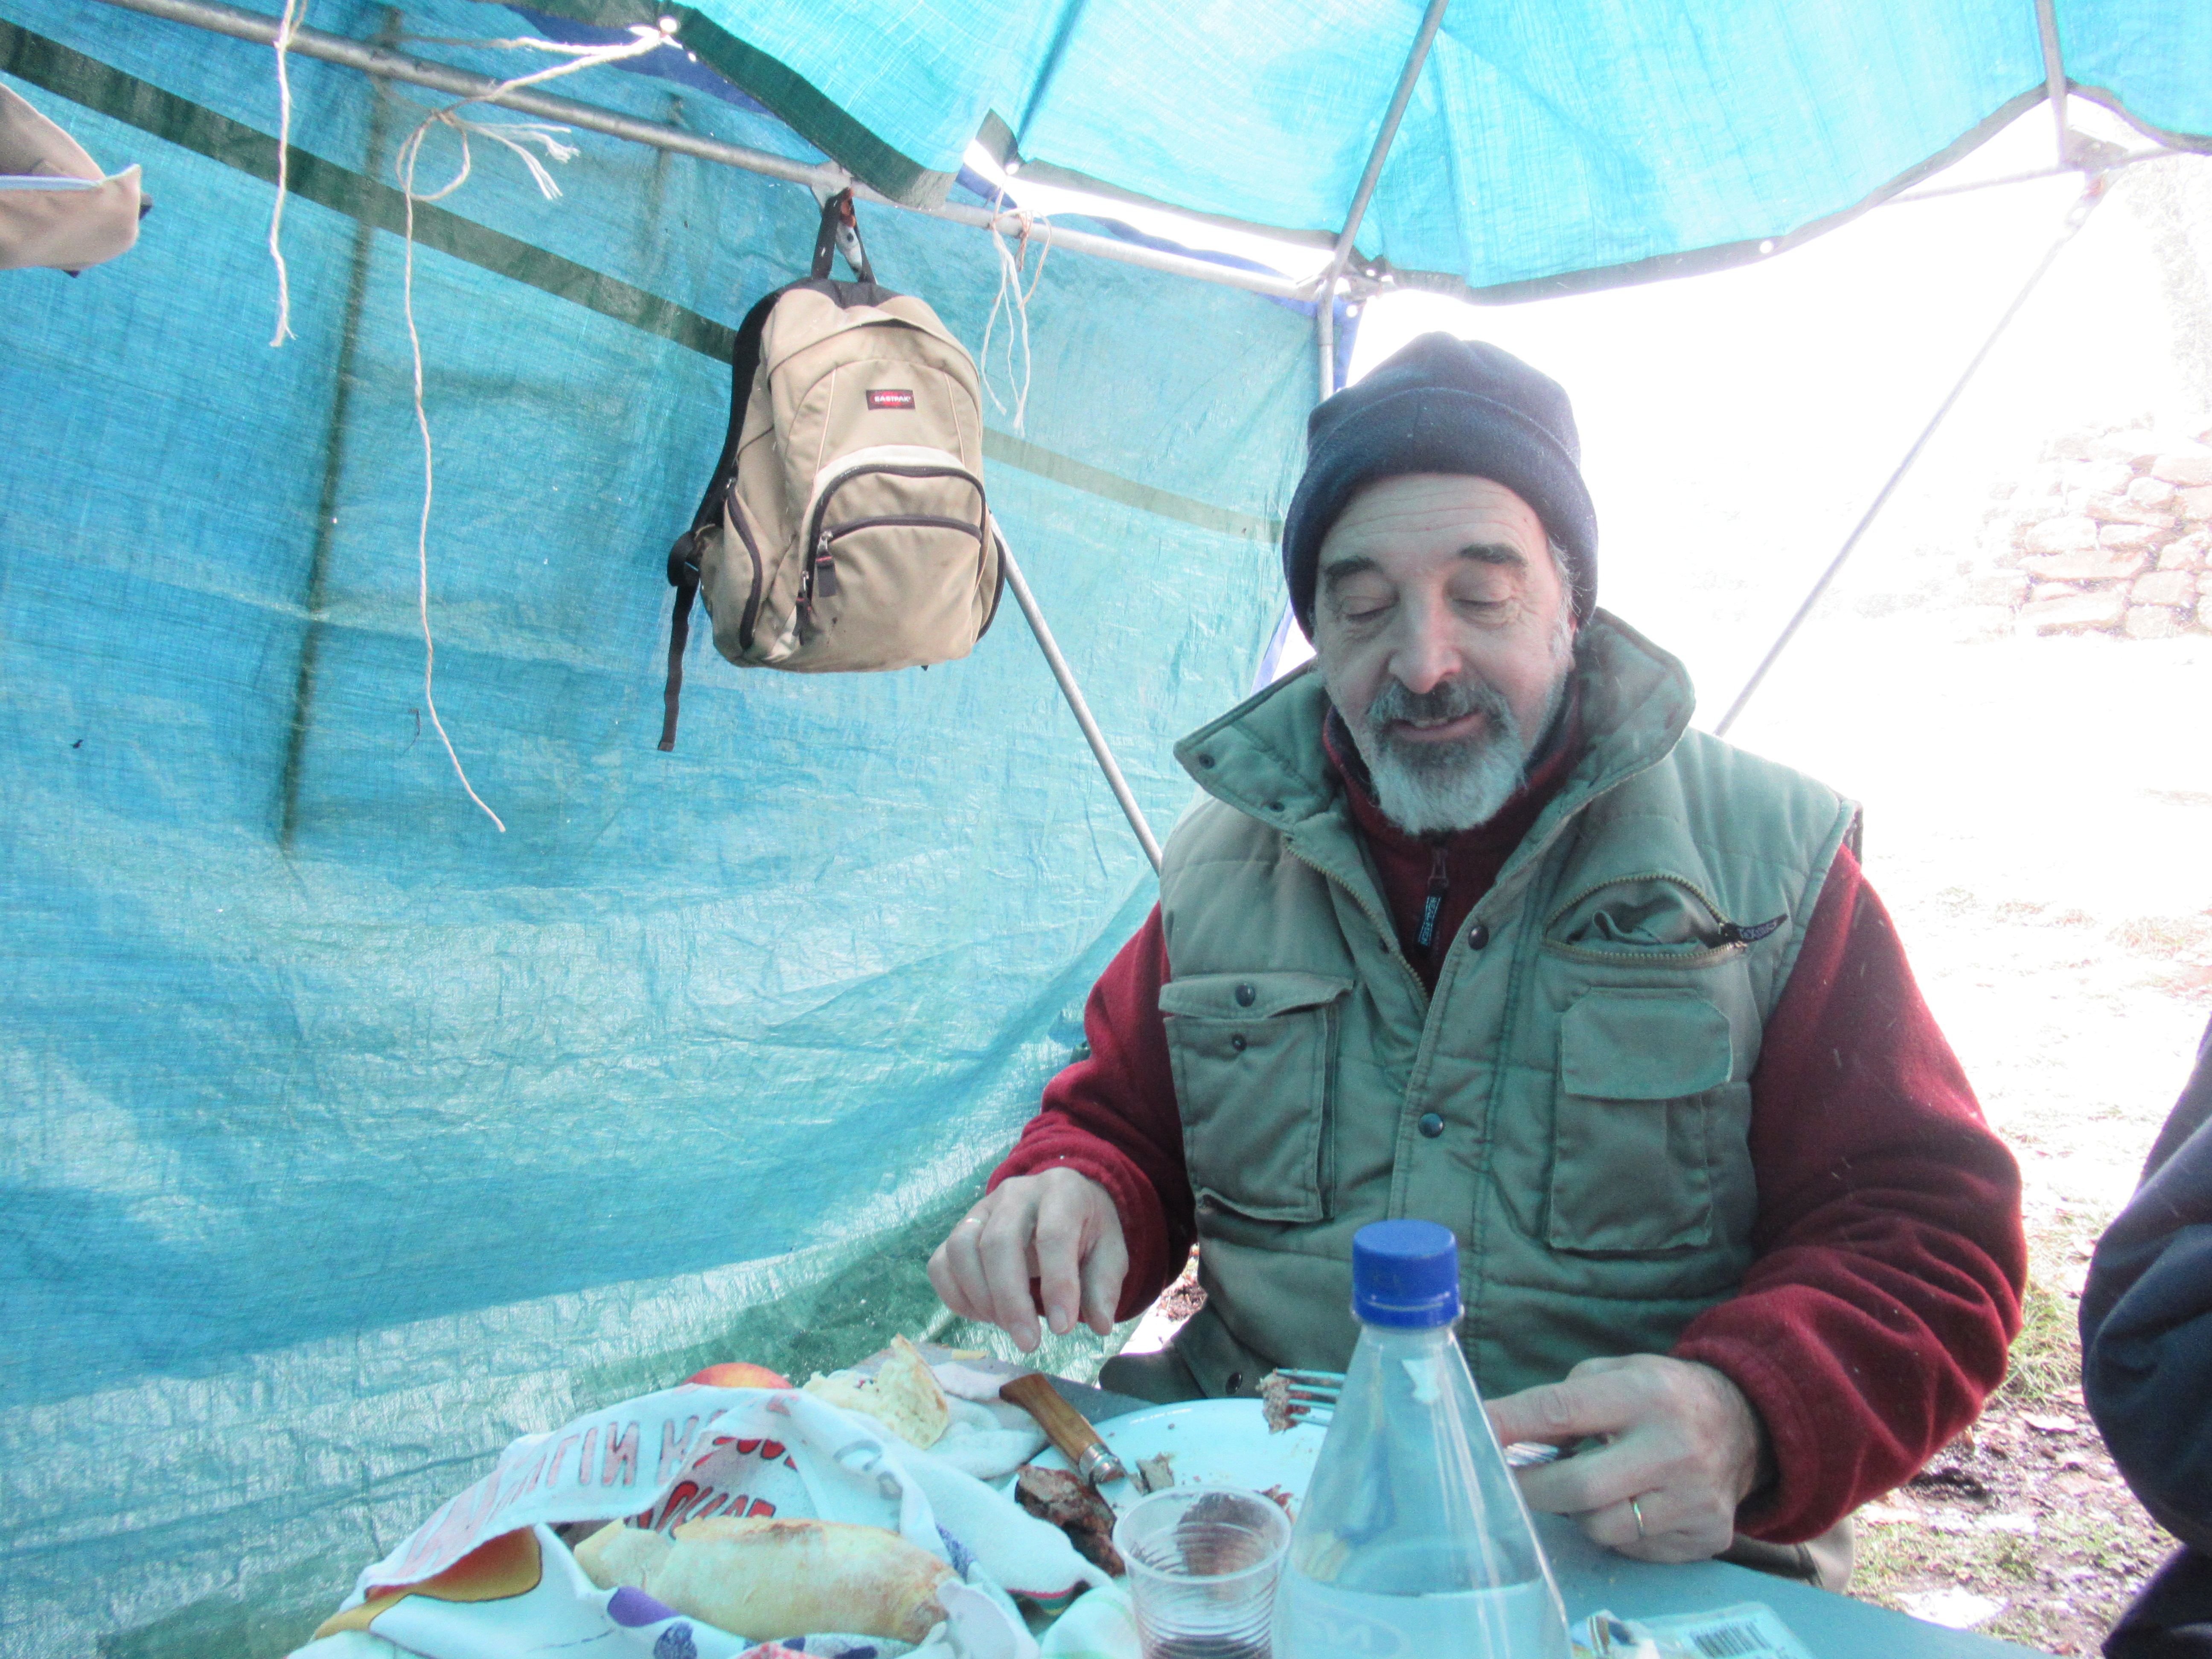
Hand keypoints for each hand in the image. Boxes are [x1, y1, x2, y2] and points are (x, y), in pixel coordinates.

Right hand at [926, 1169, 1127, 1353]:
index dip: (1057, 1284)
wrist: (1062, 1202)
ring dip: (980, 1297)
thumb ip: (1103, 1285)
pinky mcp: (960, 1228)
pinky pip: (941, 1262)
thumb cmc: (1087, 1231)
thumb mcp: (1110, 1252)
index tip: (1063, 1328)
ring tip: (1006, 1326)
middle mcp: (1016, 1193)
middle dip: (1011, 1300)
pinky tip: (984, 1316)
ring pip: (961, 1248)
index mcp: (1062, 1191)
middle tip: (1029, 1342)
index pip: (1053, 1235)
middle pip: (998, 1242)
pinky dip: (956, 1296)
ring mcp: (981, 1208)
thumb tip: (1099, 1325)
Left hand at [1485, 1354, 1768, 1563]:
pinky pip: (1633, 1548)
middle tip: (1507, 1482)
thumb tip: (1505, 1432)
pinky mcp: (1706, 1535)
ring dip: (1577, 1513)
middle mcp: (1674, 1448)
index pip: (1562, 1410)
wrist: (1744, 1426)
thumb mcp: (1618, 1374)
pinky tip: (1628, 1503)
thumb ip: (1565, 1400)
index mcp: (1645, 1394)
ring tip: (1585, 1488)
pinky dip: (1617, 1531)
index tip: (1474, 1431)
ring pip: (1601, 1527)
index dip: (1511, 1424)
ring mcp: (1693, 1498)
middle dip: (1530, 1488)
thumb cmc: (1660, 1396)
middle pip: (1577, 1488)